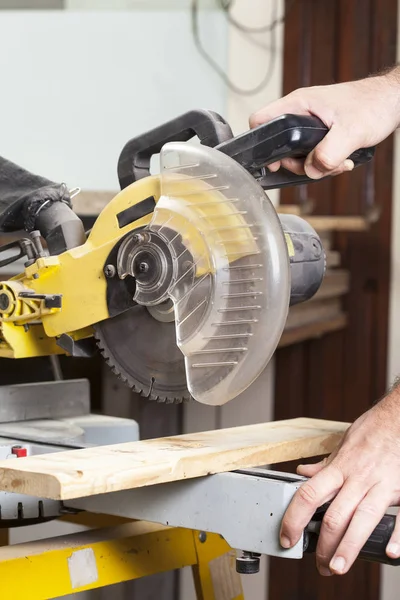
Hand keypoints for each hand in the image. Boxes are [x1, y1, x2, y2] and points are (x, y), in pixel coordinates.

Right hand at [249, 67, 399, 178]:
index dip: (261, 143)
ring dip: (317, 166)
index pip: (261, 120)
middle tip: (316, 166)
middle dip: (299, 164)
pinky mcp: (322, 133)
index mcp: (299, 104)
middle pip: (281, 146)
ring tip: (338, 163)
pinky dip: (327, 163)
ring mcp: (312, 124)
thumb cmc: (374, 104)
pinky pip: (315, 154)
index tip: (275, 162)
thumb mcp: (350, 131)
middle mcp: (302, 113)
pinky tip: (343, 161)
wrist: (393, 101)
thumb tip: (311, 170)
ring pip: (300, 154)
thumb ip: (328, 153)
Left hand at [280, 387, 399, 575]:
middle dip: (324, 545)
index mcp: (339, 468)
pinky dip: (397, 536)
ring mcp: (381, 485)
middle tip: (319, 564)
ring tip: (338, 566)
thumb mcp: (341, 446)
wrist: (398, 420)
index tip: (287, 537)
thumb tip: (303, 472)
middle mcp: (358, 478)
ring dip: (349, 547)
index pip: (309, 495)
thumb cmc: (370, 433)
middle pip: (335, 515)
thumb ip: (324, 465)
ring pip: (362, 520)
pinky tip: (389, 552)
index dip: (294, 518)